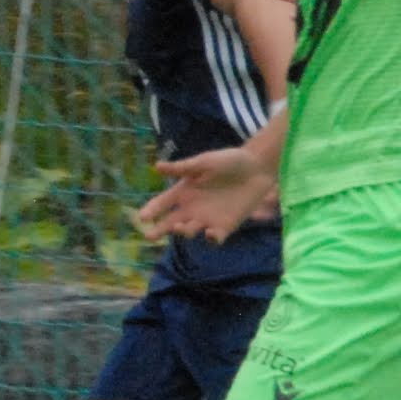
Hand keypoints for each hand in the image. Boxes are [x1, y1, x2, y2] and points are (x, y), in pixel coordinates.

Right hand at [134, 143, 273, 246]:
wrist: (257, 168)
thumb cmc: (229, 161)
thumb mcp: (204, 162)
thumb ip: (182, 168)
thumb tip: (156, 166)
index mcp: (184, 191)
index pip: (163, 203)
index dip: (152, 210)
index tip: (143, 217)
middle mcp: (192, 208)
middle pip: (171, 222)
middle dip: (159, 230)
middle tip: (150, 235)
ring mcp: (207, 219)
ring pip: (189, 231)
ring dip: (183, 231)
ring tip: (181, 227)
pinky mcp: (224, 227)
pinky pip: (214, 238)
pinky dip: (211, 238)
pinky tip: (210, 233)